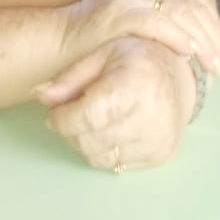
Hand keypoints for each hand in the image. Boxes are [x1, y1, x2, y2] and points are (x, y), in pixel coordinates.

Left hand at [37, 36, 198, 170]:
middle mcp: (152, 113)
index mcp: (136, 81)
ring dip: (88, 143)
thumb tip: (40, 95)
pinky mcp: (161, 156)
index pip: (89, 115)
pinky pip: (118, 166)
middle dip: (72, 132)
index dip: (64, 119)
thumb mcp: (102, 54)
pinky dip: (108, 150)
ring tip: (93, 122)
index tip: (54, 115)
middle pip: (91, 141)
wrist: (179, 76)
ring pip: (101, 159)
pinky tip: (114, 129)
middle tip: (72, 117)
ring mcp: (159, 138)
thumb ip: (71, 76)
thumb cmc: (136, 59)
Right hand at [66, 0, 219, 76]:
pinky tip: (190, 52)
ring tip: (214, 65)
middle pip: (192, 4)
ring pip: (180, 12)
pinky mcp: (118, 13)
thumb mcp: (136, 23)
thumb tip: (200, 34)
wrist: (59, 42)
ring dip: (203, 40)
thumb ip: (163, 18)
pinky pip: (157, 21)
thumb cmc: (100, 39)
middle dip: (214, 36)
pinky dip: (178, 36)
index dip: (214, 24)